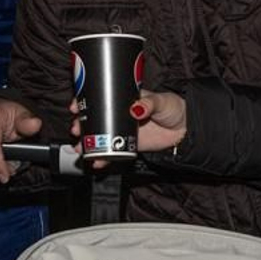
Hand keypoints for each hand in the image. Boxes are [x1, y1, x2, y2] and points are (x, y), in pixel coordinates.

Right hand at [68, 90, 187, 168]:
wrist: (185, 129)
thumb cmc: (174, 108)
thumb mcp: (160, 101)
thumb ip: (148, 104)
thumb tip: (135, 109)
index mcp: (124, 98)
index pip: (100, 98)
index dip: (85, 101)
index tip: (76, 106)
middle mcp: (119, 114)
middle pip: (94, 119)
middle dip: (81, 125)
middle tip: (75, 129)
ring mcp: (122, 130)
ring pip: (99, 137)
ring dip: (86, 143)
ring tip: (79, 148)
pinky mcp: (128, 145)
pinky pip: (111, 153)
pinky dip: (103, 158)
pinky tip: (96, 161)